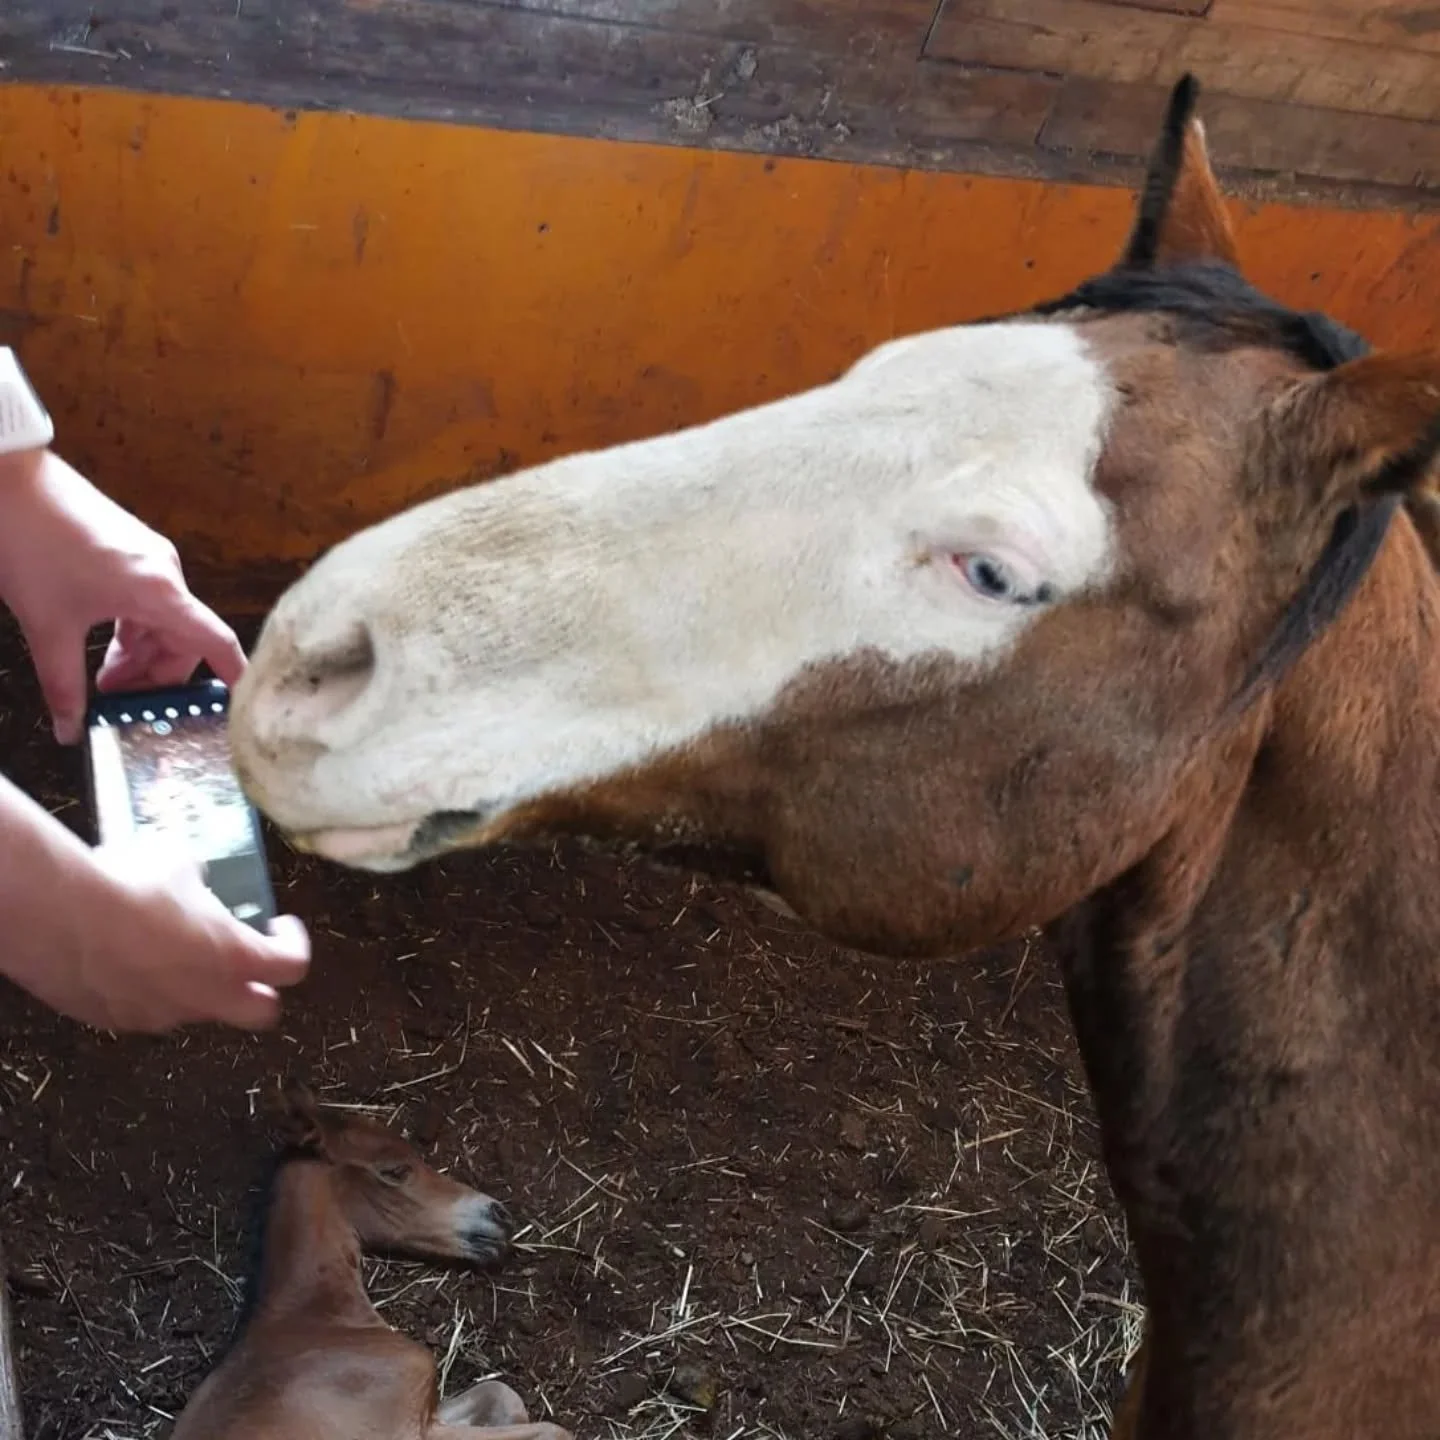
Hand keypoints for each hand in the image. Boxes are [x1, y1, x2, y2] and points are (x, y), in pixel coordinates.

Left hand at [0, 450, 246, 742]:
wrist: (8, 482)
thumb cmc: (31, 544)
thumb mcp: (47, 626)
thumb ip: (63, 684)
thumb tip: (70, 728)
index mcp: (158, 592)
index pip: (215, 642)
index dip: (233, 676)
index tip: (239, 705)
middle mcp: (166, 573)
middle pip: (184, 640)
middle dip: (155, 676)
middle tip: (118, 701)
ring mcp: (150, 559)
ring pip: (162, 622)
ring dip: (139, 654)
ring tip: (102, 677)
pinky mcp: (133, 550)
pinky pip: (148, 601)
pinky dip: (132, 628)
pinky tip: (101, 641)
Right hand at [14, 833, 310, 1033]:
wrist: (60, 917)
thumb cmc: (133, 885)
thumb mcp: (181, 865)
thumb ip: (201, 879)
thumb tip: (197, 877)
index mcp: (235, 958)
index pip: (292, 966)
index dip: (293, 945)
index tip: (281, 926)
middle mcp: (206, 997)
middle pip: (259, 1011)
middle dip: (260, 989)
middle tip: (247, 961)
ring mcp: (161, 1015)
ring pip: (197, 1010)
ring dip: (197, 987)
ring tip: (172, 951)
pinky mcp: (118, 1021)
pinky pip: (145, 1010)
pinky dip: (147, 991)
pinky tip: (124, 959)